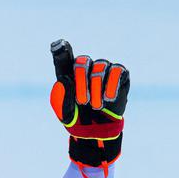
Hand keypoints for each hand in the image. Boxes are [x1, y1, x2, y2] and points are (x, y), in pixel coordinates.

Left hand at [49, 39, 130, 176]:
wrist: (96, 133)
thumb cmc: (77, 119)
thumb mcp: (64, 112)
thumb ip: (61, 96)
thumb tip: (65, 79)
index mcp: (68, 74)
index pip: (63, 56)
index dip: (61, 49)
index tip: (58, 45)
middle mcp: (86, 67)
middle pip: (82, 61)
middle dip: (81, 82)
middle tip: (83, 101)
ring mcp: (104, 69)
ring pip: (100, 67)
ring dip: (96, 89)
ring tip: (95, 106)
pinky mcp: (120, 75)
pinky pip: (117, 71)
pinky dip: (111, 86)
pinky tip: (107, 99)